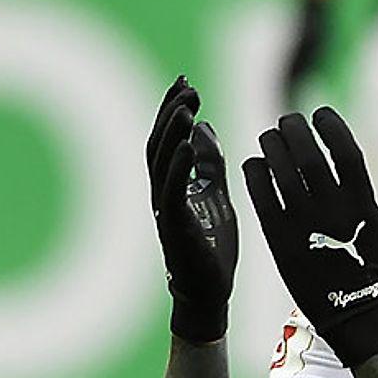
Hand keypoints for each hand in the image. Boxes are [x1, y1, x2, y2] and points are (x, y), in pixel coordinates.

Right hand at [147, 76, 238, 342]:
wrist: (210, 293)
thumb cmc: (213, 249)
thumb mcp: (218, 197)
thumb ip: (209, 165)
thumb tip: (205, 127)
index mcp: (172, 185)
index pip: (167, 139)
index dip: (173, 110)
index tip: (186, 84)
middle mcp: (162, 194)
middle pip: (159, 144)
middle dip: (171, 113)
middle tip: (187, 87)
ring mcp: (165, 210)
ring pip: (161, 163)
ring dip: (172, 132)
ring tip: (186, 107)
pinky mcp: (174, 226)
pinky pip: (171, 191)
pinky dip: (178, 166)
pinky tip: (186, 144)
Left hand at [242, 107, 377, 365]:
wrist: (353, 314)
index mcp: (361, 204)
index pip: (344, 150)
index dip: (331, 126)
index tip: (321, 114)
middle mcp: (331, 211)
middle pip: (307, 155)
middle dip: (295, 129)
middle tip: (290, 121)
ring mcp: (302, 224)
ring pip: (280, 172)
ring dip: (272, 147)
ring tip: (271, 137)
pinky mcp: (279, 239)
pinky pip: (261, 197)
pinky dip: (255, 175)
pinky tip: (255, 164)